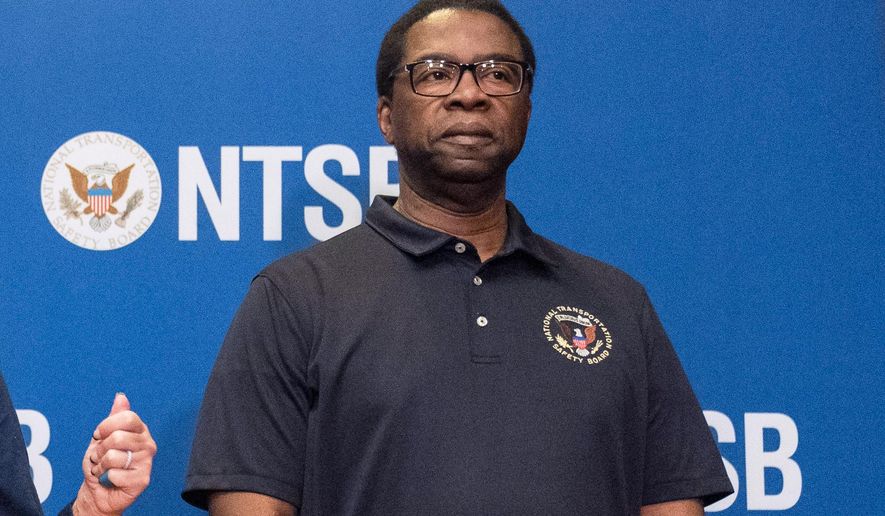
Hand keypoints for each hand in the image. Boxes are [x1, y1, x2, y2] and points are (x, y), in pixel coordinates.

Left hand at [73, 393, 156, 515]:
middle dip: (99, 450)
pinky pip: (114, 474)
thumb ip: (114, 417)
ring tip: (105, 469)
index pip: (127, 417)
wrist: (100, 491)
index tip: (99, 435)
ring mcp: (147, 461)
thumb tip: (121, 397)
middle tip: (101, 457)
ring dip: (101, 466)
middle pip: (117, 437)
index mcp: (140, 430)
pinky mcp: (142, 479)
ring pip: (112, 457)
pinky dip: (106, 479)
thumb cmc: (102, 463)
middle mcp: (147, 444)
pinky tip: (110, 480)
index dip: (106, 426)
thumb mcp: (103, 437)